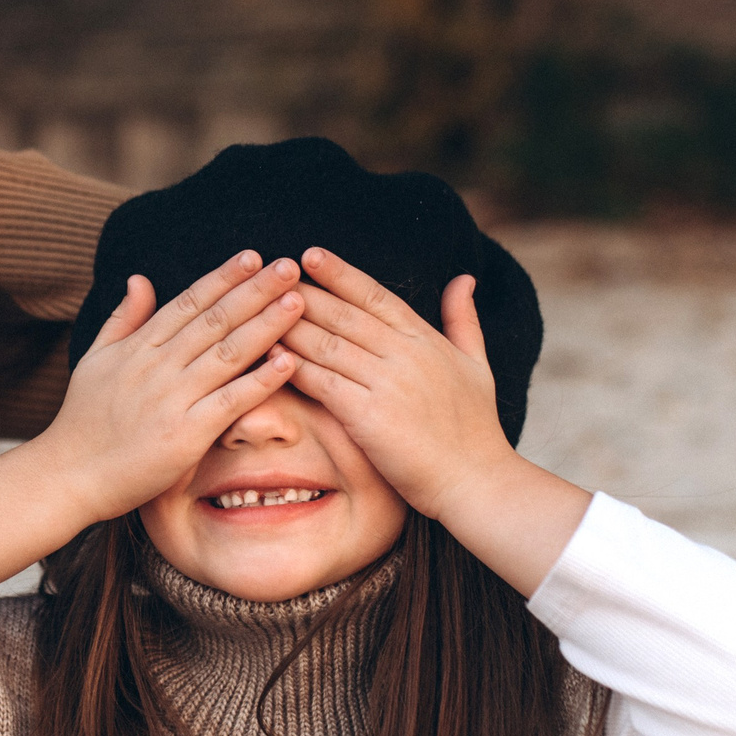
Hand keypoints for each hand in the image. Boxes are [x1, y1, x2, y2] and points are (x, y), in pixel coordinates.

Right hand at [33, 253, 304, 524]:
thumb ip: (123, 319)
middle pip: (215, 319)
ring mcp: (171, 399)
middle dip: (255, 290)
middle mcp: (156, 366)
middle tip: (290, 266)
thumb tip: (140, 278)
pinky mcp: (185, 435)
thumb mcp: (95, 359)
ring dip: (265, 325)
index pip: (189, 303)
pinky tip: (287, 361)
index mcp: (138, 347)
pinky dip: (260, 380)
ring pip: (228, 353)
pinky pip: (230, 401)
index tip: (254, 257)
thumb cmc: (82, 421)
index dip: (223, 277)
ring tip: (298, 302)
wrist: (67, 475)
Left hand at [283, 246, 586, 594]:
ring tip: (257, 310)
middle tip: (271, 277)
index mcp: (426, 340)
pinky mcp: (369, 416)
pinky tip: (269, 355)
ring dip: (290, 325)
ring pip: (327, 343)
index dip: (341, 274)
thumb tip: (463, 278)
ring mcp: (387, 383)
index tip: (311, 255)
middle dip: (304, 294)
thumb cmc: (475, 429)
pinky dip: (294, 366)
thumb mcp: (478, 365)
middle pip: (344, 314)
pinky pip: (322, 382)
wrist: (477, 481)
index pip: (376, 295)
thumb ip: (464, 321)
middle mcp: (405, 354)